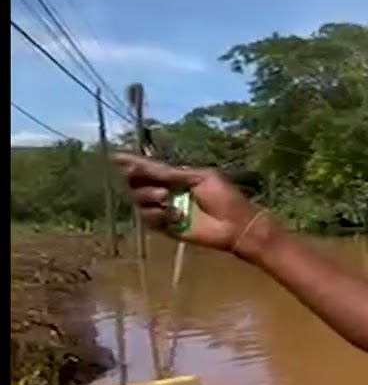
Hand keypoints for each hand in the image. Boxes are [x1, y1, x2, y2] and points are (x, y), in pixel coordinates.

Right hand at [113, 153, 270, 257]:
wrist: (235, 224)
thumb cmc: (224, 197)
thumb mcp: (200, 177)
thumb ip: (172, 173)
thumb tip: (144, 165)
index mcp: (176, 177)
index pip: (149, 168)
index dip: (133, 162)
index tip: (115, 156)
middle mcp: (166, 191)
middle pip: (136, 182)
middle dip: (140, 179)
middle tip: (152, 181)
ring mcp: (164, 209)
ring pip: (138, 199)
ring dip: (150, 197)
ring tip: (168, 200)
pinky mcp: (165, 227)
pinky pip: (147, 219)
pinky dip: (157, 215)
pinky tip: (173, 216)